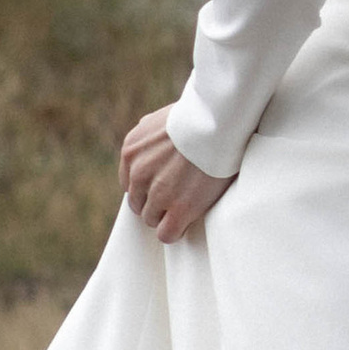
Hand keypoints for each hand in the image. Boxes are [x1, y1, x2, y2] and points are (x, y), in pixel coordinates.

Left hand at [119, 110, 234, 244]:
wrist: (219, 122)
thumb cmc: (199, 116)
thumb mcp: (161, 118)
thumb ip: (149, 132)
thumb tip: (148, 134)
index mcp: (131, 151)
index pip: (130, 183)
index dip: (148, 187)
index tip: (165, 185)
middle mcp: (139, 173)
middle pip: (139, 203)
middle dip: (156, 202)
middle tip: (178, 195)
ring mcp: (158, 193)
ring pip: (151, 219)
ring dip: (166, 215)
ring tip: (187, 205)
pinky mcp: (179, 209)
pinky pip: (166, 234)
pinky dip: (175, 231)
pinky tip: (186, 222)